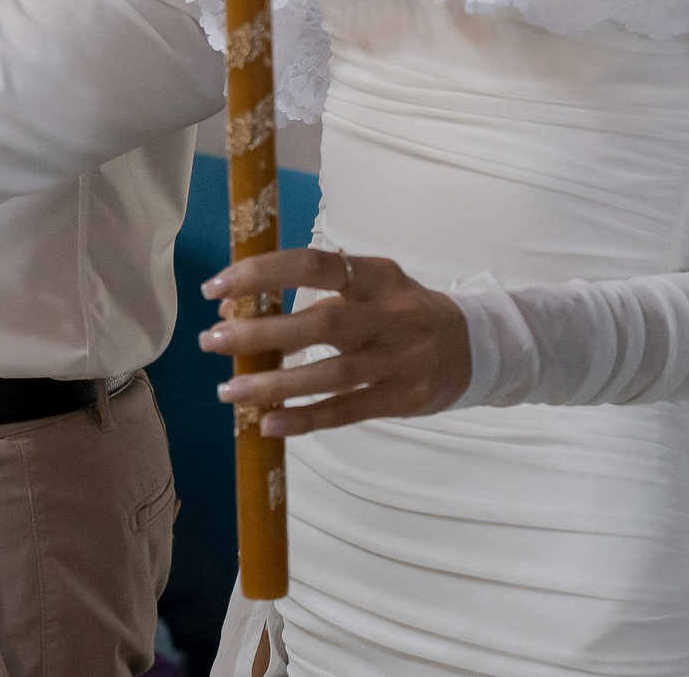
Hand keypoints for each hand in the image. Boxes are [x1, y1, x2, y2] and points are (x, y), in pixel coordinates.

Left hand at [200, 247, 471, 437]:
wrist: (477, 348)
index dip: (262, 273)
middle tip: (211, 340)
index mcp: (377, 276)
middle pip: (320, 324)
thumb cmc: (403, 311)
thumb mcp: (372, 286)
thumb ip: (318, 293)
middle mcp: (391, 316)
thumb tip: (239, 309)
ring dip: (274, 383)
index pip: (313, 264)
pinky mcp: (403, 399)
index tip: (216, 287)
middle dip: (260, 332)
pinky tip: (268, 423)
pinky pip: (346, 412)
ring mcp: (400, 361)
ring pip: (330, 375)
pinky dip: (305, 419)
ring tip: (228, 391)